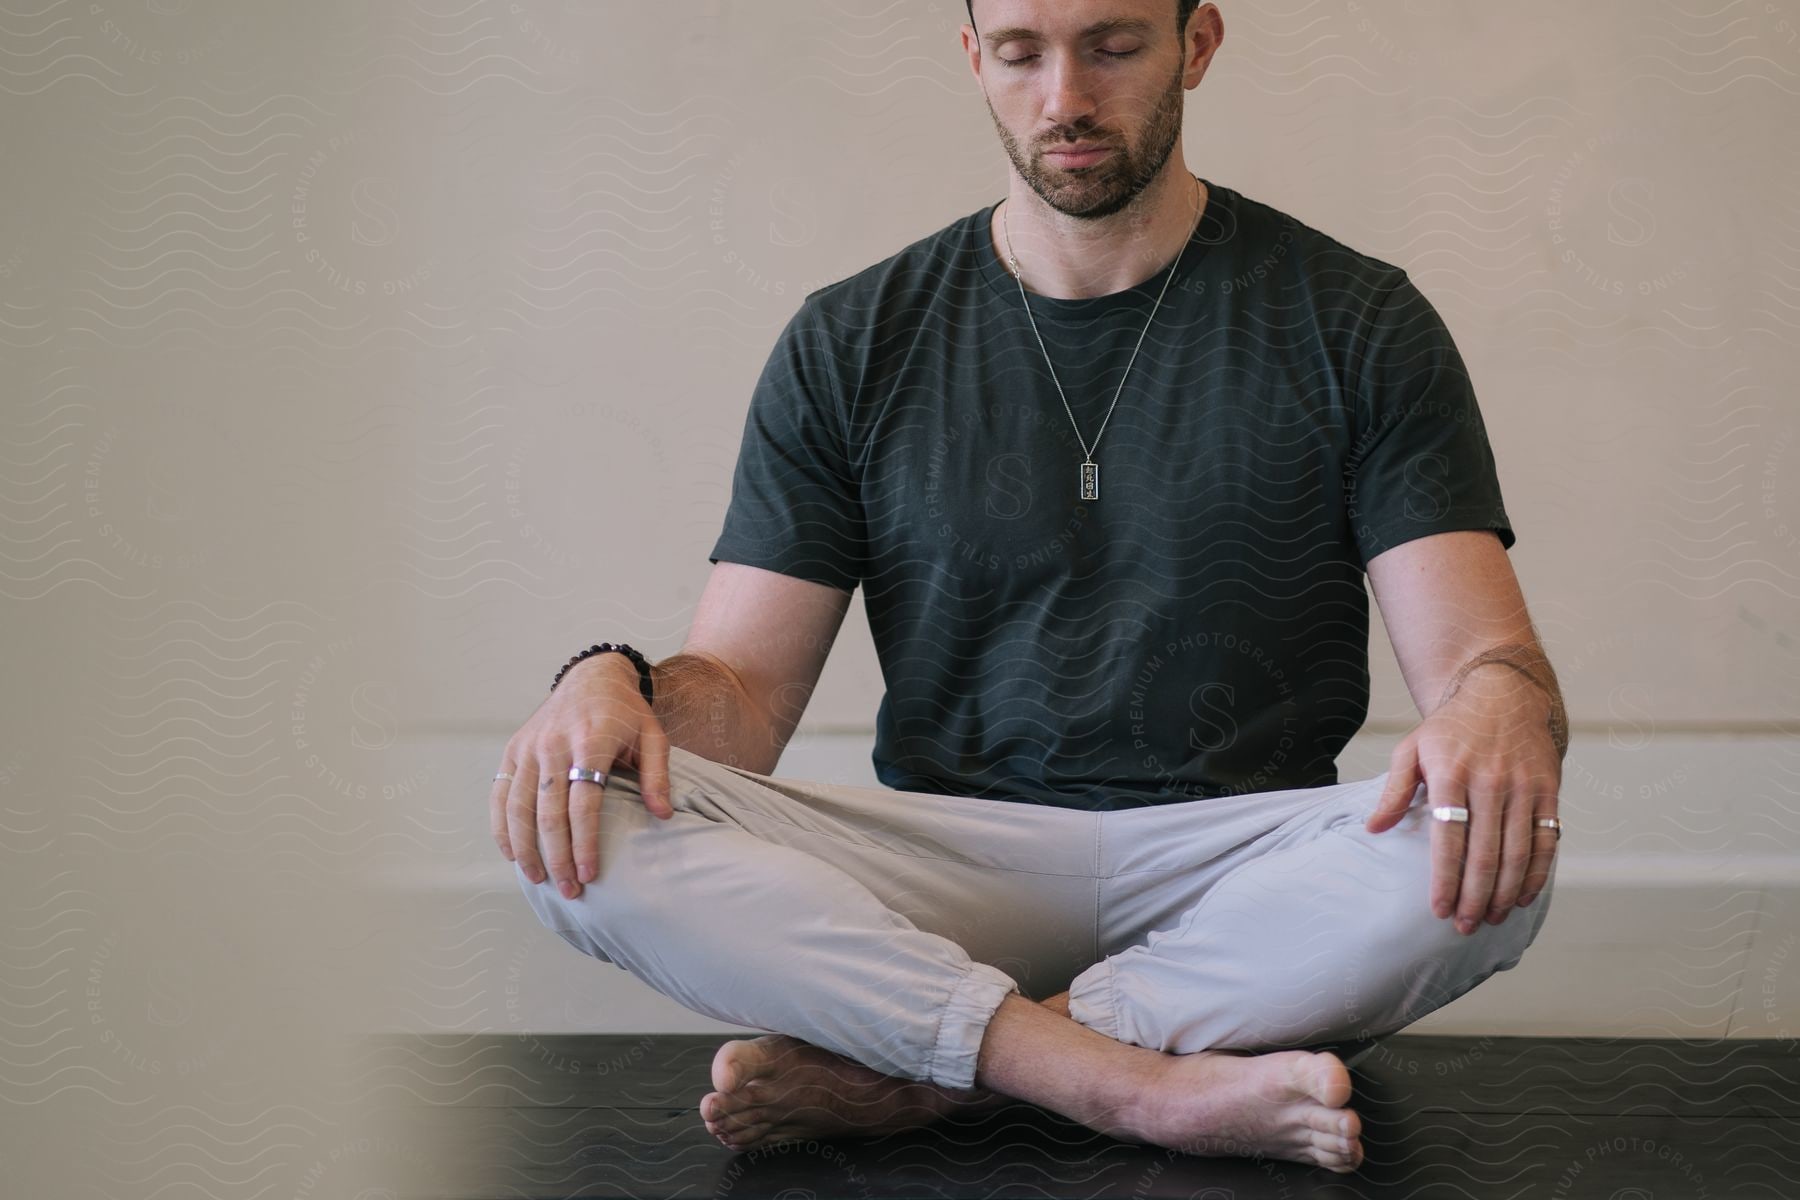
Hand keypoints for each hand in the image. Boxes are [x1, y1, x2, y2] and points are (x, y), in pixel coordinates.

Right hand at [491, 654, 673, 900]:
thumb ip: (657, 775)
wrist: (592, 676)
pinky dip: (502, 826)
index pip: (583, 803)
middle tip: (570, 890)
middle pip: (549, 811)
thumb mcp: (652, 736)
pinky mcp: (514, 749)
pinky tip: (512, 853)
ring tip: (539, 880)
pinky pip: (500, 793)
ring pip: (518, 806)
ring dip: (526, 848)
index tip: (591, 874)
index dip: (585, 842)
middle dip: (557, 856)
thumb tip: (663, 815)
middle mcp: (554, 745)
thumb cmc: (626, 713)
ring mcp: (529, 747)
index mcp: (590, 742)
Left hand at [1362, 666, 1561, 935]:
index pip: (1448, 839)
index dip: (1445, 879)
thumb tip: (1373, 829)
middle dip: (1474, 897)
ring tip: (1489, 919)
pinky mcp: (1548, 790)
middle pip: (1485, 853)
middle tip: (1464, 927)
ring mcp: (1523, 787)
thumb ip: (1393, 790)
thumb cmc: (1449, 729)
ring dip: (1504, 893)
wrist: (1502, 694)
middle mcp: (1490, 782)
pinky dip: (1535, 873)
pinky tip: (1521, 897)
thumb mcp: (1412, 749)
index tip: (1438, 911)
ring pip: (1517, 853)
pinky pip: (1546, 840)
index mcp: (1452, 774)